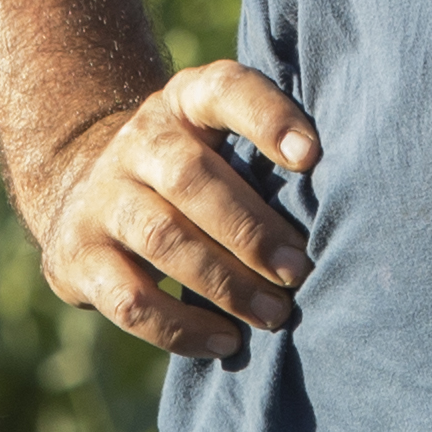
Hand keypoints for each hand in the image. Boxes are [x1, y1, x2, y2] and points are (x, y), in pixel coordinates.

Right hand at [27, 59, 320, 364]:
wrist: (85, 193)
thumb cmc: (192, 175)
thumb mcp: (220, 143)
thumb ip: (267, 159)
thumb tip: (354, 212)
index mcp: (184, 103)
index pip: (224, 89)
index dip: (267, 117)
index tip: (312, 158)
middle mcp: (137, 141)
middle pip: (190, 176)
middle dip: (252, 229)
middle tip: (299, 271)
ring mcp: (101, 198)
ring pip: (162, 238)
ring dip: (225, 283)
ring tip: (275, 315)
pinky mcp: (77, 257)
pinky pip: (130, 299)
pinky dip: (181, 329)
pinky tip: (225, 342)